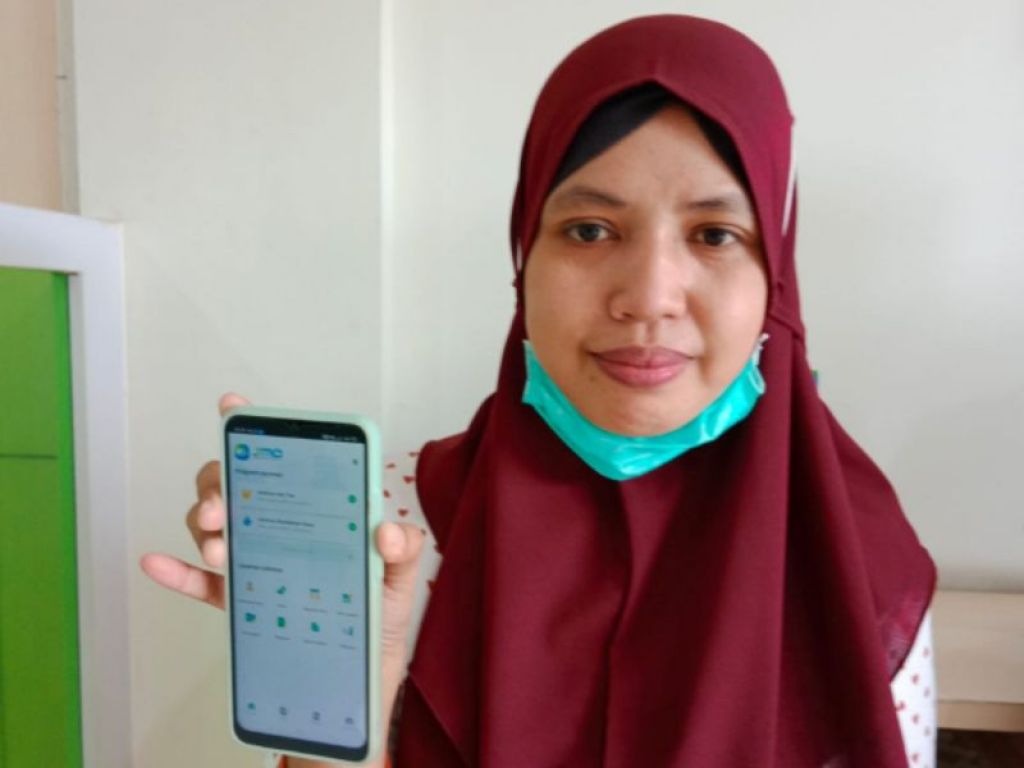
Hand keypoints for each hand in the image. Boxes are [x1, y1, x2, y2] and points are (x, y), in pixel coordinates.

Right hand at [140, 392, 424, 766]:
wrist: (361, 676)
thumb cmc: (380, 614)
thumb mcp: (400, 577)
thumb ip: (402, 550)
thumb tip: (385, 531)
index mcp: (315, 510)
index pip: (283, 462)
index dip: (252, 431)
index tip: (231, 408)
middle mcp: (278, 528)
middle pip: (233, 487)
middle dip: (217, 484)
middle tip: (220, 505)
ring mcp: (254, 563)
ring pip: (212, 529)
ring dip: (203, 528)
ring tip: (218, 545)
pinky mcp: (239, 603)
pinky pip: (200, 585)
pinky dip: (175, 573)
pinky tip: (155, 562)